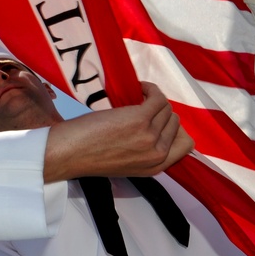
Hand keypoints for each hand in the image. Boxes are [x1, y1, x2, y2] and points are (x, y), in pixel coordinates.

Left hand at [42, 82, 193, 182]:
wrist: (69, 152)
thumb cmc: (89, 154)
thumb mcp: (127, 163)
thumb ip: (145, 151)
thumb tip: (158, 125)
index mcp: (156, 167)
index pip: (186, 145)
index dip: (175, 129)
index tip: (160, 119)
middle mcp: (157, 154)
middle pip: (175, 122)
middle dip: (161, 111)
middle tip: (143, 105)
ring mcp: (150, 137)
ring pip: (167, 108)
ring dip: (154, 98)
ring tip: (137, 95)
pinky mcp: (140, 119)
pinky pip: (157, 97)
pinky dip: (149, 88)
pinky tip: (137, 88)